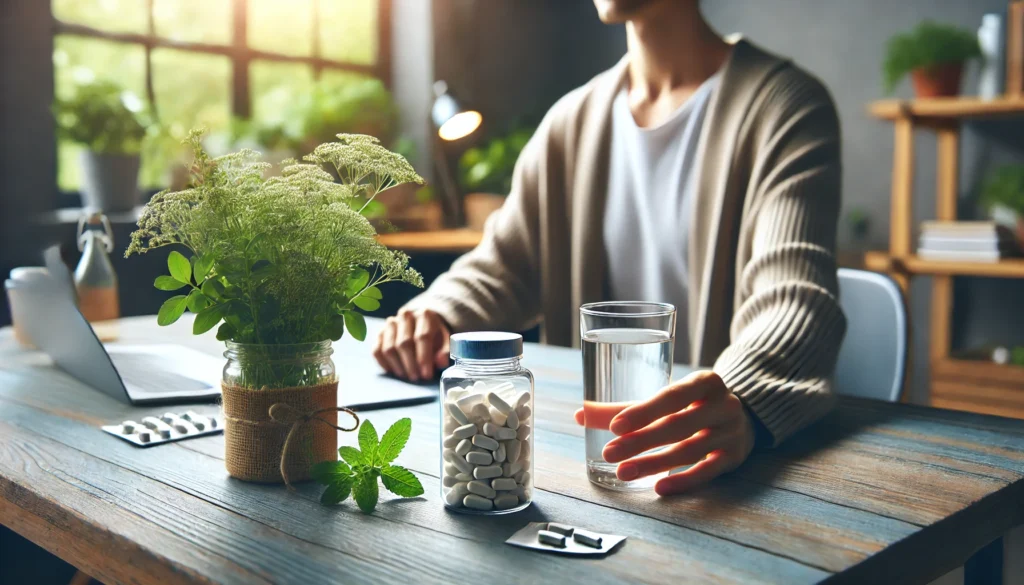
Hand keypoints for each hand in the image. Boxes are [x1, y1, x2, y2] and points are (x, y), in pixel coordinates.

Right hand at [372, 308, 450, 381]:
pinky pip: (377, 351)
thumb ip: (445, 352)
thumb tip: (440, 363)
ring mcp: (390, 324)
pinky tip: (395, 372)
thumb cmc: (435, 336)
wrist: (421, 325)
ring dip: (398, 366)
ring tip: (407, 377)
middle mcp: (406, 316)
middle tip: (416, 379)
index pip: (422, 337)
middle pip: (404, 343)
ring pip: (389, 348)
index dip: (424, 358)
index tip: (426, 375)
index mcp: (425, 315)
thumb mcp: (446, 341)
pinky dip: (384, 364)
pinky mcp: (380, 333)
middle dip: (410, 365)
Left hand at [573, 371, 754, 495]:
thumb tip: (580, 414)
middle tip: (609, 453)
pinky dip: (682, 481)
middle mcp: (723, 405)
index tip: (615, 427)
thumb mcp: (668, 400)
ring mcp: (731, 433)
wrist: (745, 417)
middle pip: (678, 425)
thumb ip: (626, 407)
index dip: (644, 412)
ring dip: (654, 464)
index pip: (672, 396)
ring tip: (623, 472)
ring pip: (689, 451)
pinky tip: (658, 488)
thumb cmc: (694, 405)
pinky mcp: (734, 458)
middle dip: (641, 441)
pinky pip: (707, 472)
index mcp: (705, 381)